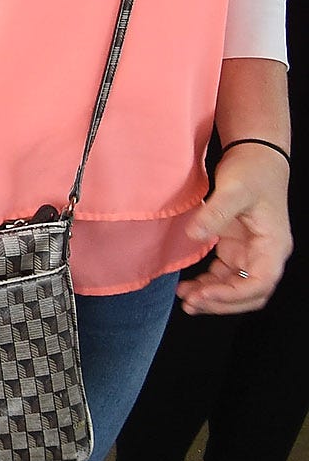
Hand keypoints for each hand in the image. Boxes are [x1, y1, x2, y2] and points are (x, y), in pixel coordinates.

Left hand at [178, 143, 294, 313]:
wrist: (255, 157)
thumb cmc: (252, 172)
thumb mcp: (234, 189)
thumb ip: (215, 213)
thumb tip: (194, 235)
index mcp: (273, 246)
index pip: (259, 283)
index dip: (233, 294)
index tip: (204, 294)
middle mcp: (266, 254)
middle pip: (250, 294)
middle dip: (222, 303)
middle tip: (191, 303)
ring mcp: (251, 252)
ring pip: (237, 287)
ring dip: (214, 297)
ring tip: (186, 299)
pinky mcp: (237, 247)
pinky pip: (226, 275)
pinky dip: (210, 284)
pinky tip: (191, 285)